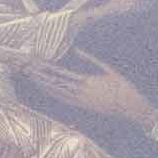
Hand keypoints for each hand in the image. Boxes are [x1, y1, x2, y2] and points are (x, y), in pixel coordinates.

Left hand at [15, 52, 157, 137]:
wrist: (130, 108)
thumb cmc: (122, 86)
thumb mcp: (108, 69)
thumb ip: (90, 60)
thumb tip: (76, 50)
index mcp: (87, 82)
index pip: (62, 74)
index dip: (47, 68)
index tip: (36, 62)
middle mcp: (81, 93)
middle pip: (56, 84)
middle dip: (40, 76)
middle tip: (26, 69)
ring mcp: (81, 102)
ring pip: (57, 93)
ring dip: (44, 86)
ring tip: (32, 78)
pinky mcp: (83, 107)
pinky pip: (64, 100)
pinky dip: (53, 94)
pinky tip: (46, 90)